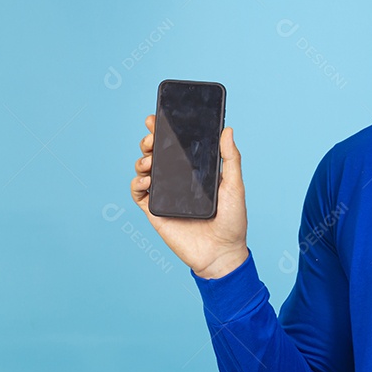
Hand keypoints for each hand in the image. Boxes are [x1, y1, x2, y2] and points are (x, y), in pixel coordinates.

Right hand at [131, 114, 248, 278]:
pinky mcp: (155, 211)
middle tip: (152, 137)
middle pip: (157, 153)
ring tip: (150, 159)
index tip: (158, 118)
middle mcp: (178, 180)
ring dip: (142, 159)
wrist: (221, 253)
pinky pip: (138, 193)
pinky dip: (137, 183)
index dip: (165, 131)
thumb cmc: (232, 221)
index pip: (177, 146)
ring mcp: (165, 195)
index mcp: (195, 171)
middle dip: (150, 140)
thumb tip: (227, 129)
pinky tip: (146, 180)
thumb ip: (231, 158)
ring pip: (144, 169)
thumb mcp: (234, 186)